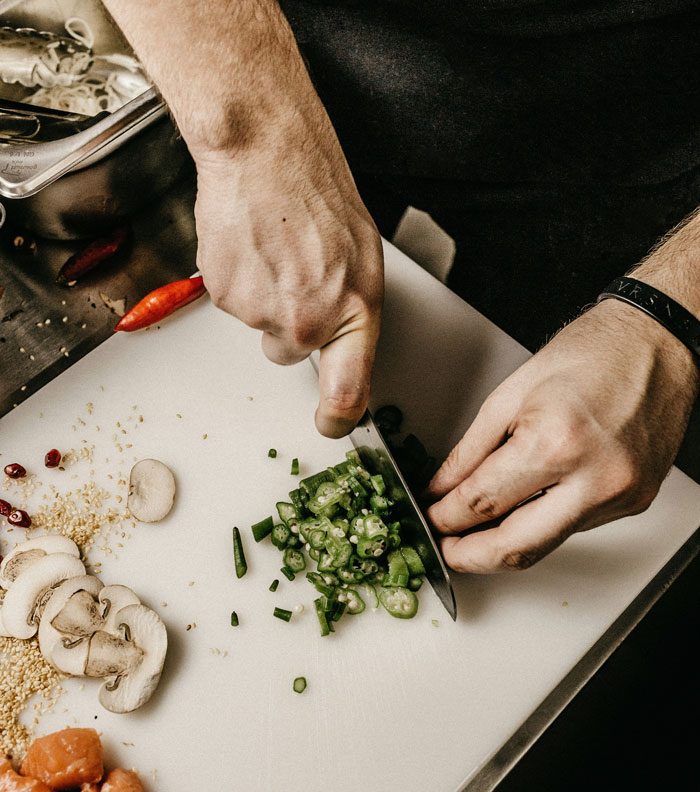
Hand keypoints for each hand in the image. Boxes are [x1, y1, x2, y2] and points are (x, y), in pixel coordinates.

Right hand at [192, 102, 382, 438]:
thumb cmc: (316, 191)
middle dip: (289, 325)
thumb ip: (350, 311)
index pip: (348, 393)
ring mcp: (261, 312)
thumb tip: (341, 347)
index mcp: (353, 311)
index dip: (337, 418)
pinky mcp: (224, 296)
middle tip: (294, 275)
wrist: (264, 151)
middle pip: (289, 353)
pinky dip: (239, 279)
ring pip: (259, 325)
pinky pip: (233, 301)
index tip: (331, 423)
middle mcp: (307, 321)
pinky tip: (251, 244)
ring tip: (274, 247)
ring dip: (264, 296)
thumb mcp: (361, 257)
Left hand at [426, 298, 699, 572]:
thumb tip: (441, 488)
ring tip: (473, 531)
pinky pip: (574, 527)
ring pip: (546, 545)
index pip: (483, 503)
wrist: (655, 342)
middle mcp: (594, 478)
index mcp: (555, 443)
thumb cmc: (590, 353)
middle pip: (516, 548)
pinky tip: (521, 509)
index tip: (430, 519)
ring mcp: (620, 495)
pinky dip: (540, 524)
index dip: (445, 518)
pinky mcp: (635, 501)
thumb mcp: (510, 394)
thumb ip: (469, 450)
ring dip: (504, 544)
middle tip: (445, 548)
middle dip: (470, 557)